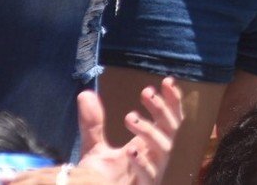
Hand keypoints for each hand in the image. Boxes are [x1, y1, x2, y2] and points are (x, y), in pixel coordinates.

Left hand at [26, 80, 183, 184]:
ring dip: (149, 130)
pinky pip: (150, 174)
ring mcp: (153, 171)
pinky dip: (142, 162)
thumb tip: (84, 94)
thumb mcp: (95, 147)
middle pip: (171, 128)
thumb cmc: (101, 177)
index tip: (166, 81)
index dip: (172, 100)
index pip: (169, 118)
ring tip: (129, 117)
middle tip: (146, 93)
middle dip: (161, 108)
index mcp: (149, 143)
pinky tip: (131, 152)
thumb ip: (93, 124)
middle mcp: (156, 155)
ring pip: (164, 147)